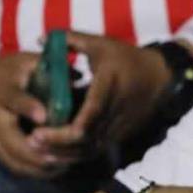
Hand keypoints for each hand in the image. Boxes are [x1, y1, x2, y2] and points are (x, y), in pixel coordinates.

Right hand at [0, 55, 76, 177]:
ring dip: (42, 166)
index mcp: (0, 90)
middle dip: (40, 152)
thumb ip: (48, 66)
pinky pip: (16, 167)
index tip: (44, 116)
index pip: (13, 99)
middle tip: (66, 155)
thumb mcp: (21, 62)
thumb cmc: (3, 73)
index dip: (28, 107)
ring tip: (67, 164)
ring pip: (16, 160)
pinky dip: (36, 172)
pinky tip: (57, 168)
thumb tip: (78, 76)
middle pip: (13, 143)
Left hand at [32, 34, 192, 152]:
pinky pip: (96, 149)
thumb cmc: (126, 58)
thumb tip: (40, 40)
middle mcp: (115, 111)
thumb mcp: (99, 44)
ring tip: (39, 148)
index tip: (38, 130)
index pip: (87, 118)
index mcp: (109, 87)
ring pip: (91, 150)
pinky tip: (58, 150)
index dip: (64, 130)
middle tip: (32, 141)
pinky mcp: (121, 135)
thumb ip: (69, 39)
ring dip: (65, 153)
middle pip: (85, 140)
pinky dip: (76, 153)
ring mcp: (120, 126)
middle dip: (57, 144)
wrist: (160, 77)